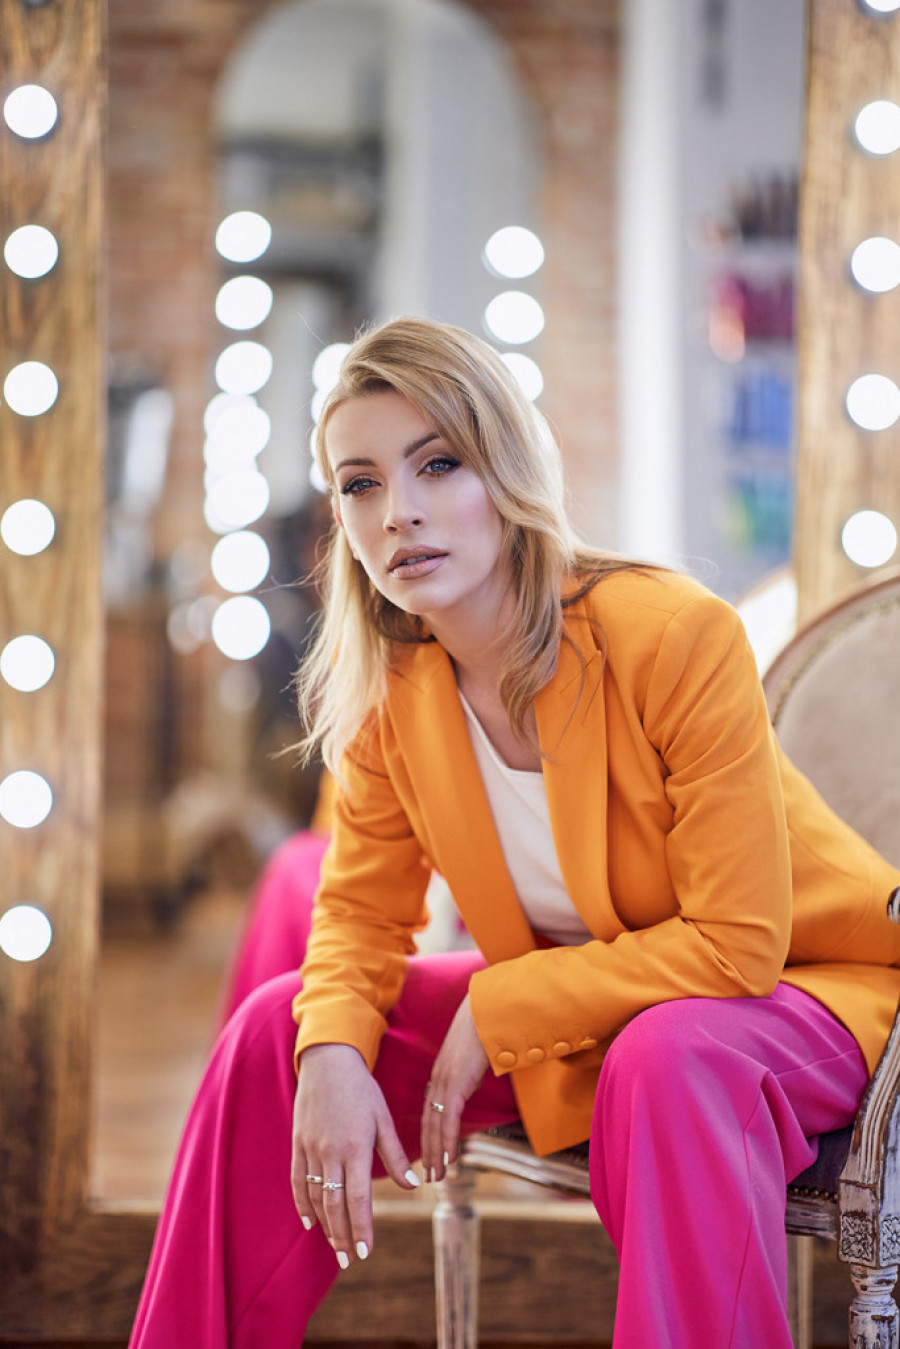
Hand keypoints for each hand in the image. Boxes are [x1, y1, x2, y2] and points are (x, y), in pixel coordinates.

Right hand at [291, 1043, 419, 1268]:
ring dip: (325, 1225)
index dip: (362, 1226)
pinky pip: (298, 1180)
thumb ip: (396, 1155)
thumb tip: (413, 1186)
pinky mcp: (298, 1144)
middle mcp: (330, 1151)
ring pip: (315, 1196)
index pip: (358, 1197)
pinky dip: (303, 1204)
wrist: (328, 1062)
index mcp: (355, 1146)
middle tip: (350, 1261)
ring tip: (335, 1247)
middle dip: (342, 1236)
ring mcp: (310, 1148)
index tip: (366, 1252)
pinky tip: (310, 1223)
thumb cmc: (361, 1089)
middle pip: (334, 1204)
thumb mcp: (383, 1118)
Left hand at [421, 995, 488, 1182]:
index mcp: (440, 1076)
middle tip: (430, 1176)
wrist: (485, 1011)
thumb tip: (473, 1083)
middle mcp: (438, 1081)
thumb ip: (470, 1073)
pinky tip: (449, 1157)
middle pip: (428, 1123)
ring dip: (436, 1153)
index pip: (430, 1113)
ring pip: (436, 1125)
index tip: (430, 1156)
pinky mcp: (456, 1083)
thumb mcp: (473, 1058)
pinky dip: (447, 1139)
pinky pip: (449, 1117)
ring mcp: (445, 1082)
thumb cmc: (483, 1029)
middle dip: (429, 1152)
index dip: (429, 1137)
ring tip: (437, 1175)